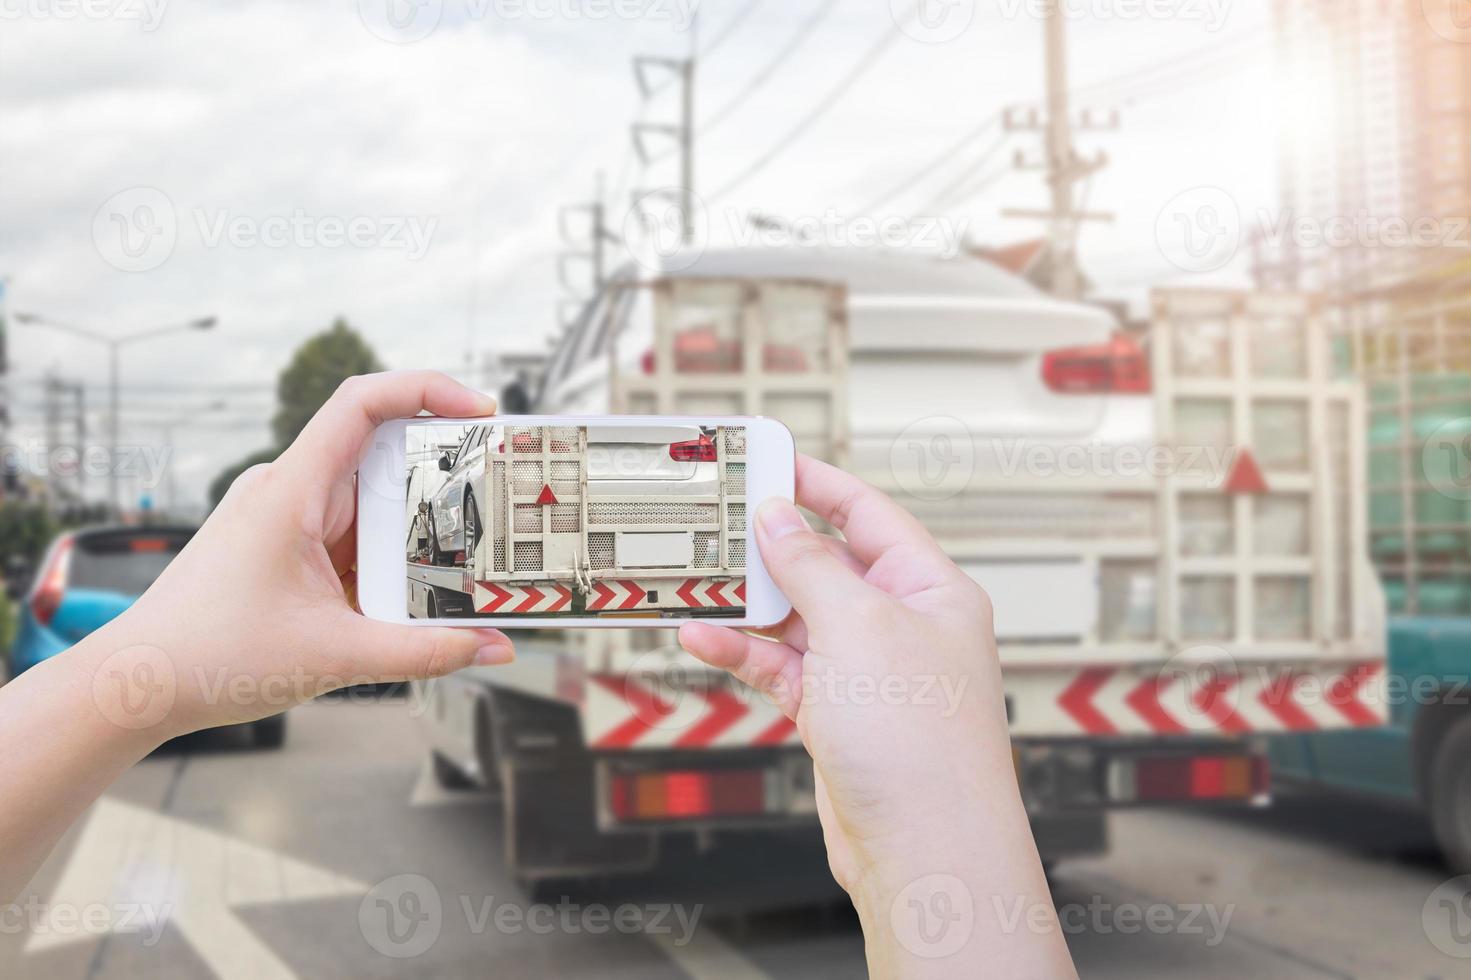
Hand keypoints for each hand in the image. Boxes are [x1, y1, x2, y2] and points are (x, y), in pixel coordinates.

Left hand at [1, 371, 518, 900]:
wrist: (136, 686)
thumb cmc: (210, 657)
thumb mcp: (336, 656)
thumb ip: (425, 651)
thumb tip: (494, 646)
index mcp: (290, 491)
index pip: (362, 403)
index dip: (427, 390)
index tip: (479, 413)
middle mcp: (287, 491)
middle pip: (382, 458)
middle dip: (444, 476)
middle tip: (499, 497)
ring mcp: (285, 519)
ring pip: (371, 504)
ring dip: (418, 529)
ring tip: (469, 560)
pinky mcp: (286, 548)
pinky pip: (352, 537)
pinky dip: (389, 559)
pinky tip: (419, 592)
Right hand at [679, 456, 1072, 977]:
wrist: (924, 849)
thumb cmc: (921, 744)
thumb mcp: (858, 628)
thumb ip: (810, 567)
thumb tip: (778, 518)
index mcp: (931, 590)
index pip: (869, 515)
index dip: (818, 484)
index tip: (768, 461)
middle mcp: (903, 626)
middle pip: (826, 564)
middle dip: (770, 547)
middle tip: (715, 521)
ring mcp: (869, 672)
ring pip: (796, 619)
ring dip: (746, 604)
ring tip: (694, 579)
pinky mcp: (837, 714)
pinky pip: (781, 668)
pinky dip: (742, 653)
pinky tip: (702, 637)